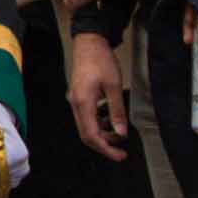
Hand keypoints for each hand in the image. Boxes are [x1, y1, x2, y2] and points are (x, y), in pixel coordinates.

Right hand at [65, 33, 130, 162]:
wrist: (89, 42)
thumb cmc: (100, 60)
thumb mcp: (114, 85)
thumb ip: (117, 111)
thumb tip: (121, 132)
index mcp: (83, 103)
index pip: (92, 136)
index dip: (106, 149)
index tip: (120, 155)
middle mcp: (75, 104)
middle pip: (87, 134)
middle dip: (105, 144)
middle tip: (121, 149)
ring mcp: (75, 100)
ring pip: (86, 126)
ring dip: (102, 133)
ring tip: (119, 132)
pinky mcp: (78, 96)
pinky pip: (86, 116)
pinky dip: (99, 122)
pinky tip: (110, 117)